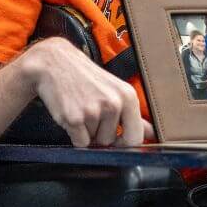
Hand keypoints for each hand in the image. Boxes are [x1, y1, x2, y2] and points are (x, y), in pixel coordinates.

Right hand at [22, 37, 153, 147]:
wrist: (54, 63)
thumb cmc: (85, 77)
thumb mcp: (114, 89)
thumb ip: (133, 115)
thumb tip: (152, 133)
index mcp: (128, 96)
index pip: (136, 137)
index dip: (125, 142)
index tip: (117, 138)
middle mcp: (113, 103)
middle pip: (111, 142)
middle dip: (100, 134)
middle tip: (91, 112)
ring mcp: (93, 111)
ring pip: (94, 142)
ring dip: (86, 132)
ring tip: (81, 108)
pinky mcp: (74, 118)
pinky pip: (79, 142)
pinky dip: (74, 133)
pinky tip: (71, 113)